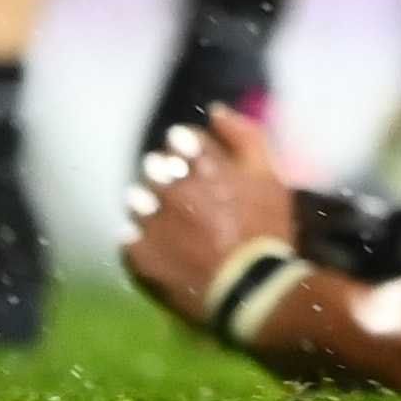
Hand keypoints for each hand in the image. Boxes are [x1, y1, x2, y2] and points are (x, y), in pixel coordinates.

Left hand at [122, 106, 300, 331]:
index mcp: (203, 165)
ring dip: (149, 202)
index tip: (193, 158)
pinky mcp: (140, 254)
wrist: (251, 289)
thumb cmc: (266, 228)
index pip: (180, 139)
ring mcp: (152, 222)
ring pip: (137, 199)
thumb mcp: (270, 175)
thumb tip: (216, 112)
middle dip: (166, 171)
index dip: (187, 147)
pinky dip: (140, 236)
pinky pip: (129, 237)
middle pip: (155, 166)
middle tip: (182, 189)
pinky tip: (159, 242)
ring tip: (168, 217)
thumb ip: (246, 135)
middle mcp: (171, 188)